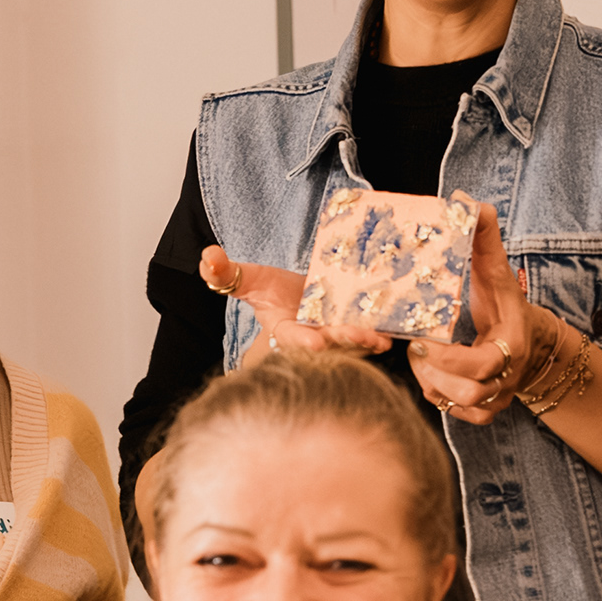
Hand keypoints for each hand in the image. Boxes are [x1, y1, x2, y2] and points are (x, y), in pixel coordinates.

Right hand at [200, 245, 387, 368]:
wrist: (305, 295)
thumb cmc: (274, 291)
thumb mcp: (250, 279)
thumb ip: (227, 273)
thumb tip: (207, 256)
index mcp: (286, 331)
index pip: (293, 338)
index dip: (303, 342)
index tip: (314, 343)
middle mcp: (314, 339)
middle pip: (329, 343)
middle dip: (343, 340)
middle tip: (357, 335)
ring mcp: (338, 337)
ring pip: (354, 342)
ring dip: (367, 340)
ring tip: (379, 337)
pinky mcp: (359, 331)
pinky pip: (373, 333)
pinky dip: (384, 332)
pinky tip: (395, 329)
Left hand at [410, 202, 534, 421]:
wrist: (531, 340)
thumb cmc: (505, 301)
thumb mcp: (495, 270)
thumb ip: (482, 237)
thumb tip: (466, 201)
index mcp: (513, 343)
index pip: (486, 364)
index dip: (451, 360)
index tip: (424, 340)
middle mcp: (509, 376)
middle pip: (474, 395)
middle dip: (437, 375)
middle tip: (415, 350)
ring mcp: (501, 397)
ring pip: (464, 408)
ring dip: (434, 385)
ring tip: (420, 359)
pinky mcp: (489, 411)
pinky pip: (462, 418)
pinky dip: (440, 399)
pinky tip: (431, 375)